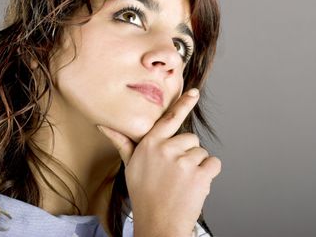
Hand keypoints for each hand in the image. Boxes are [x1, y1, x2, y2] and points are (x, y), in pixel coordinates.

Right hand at [97, 88, 220, 236]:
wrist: (158, 223)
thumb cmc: (144, 194)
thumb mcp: (130, 166)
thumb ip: (123, 142)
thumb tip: (102, 126)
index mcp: (150, 144)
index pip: (170, 118)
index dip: (183, 104)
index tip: (194, 92)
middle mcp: (166, 149)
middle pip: (190, 139)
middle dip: (187, 153)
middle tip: (175, 173)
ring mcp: (184, 161)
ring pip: (202, 152)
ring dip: (197, 166)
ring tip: (182, 182)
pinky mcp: (199, 174)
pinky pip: (213, 163)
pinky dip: (209, 174)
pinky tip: (195, 185)